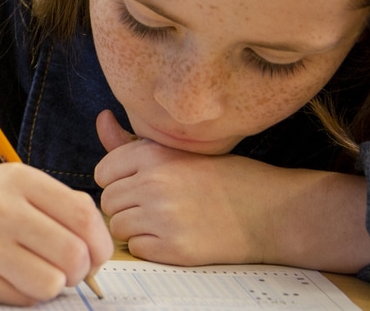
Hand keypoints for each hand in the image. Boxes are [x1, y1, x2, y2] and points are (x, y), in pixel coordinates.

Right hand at [0, 164, 111, 305]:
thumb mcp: (21, 184)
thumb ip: (63, 207)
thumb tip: (99, 250)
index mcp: (20, 179)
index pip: (83, 215)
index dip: (101, 242)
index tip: (97, 253)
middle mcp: (0, 209)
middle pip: (72, 254)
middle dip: (81, 269)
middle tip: (71, 267)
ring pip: (51, 283)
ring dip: (55, 284)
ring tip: (42, 270)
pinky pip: (25, 300)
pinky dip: (29, 293)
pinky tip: (14, 274)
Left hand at [93, 110, 369, 271]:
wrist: (268, 211)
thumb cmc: (223, 177)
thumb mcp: (179, 150)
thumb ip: (132, 142)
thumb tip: (101, 119)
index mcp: (153, 155)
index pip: (103, 172)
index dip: (118, 181)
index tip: (140, 184)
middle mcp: (154, 183)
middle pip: (108, 201)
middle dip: (124, 205)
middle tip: (154, 205)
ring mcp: (162, 217)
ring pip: (117, 227)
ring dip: (134, 227)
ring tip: (164, 221)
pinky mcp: (172, 248)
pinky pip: (136, 249)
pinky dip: (149, 247)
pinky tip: (173, 236)